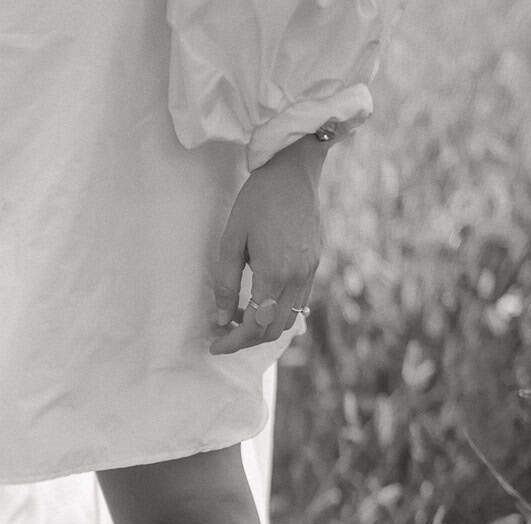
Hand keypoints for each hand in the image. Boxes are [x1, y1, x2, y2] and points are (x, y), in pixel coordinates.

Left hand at [209, 135, 327, 355]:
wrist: (293, 172)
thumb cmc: (256, 200)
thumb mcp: (231, 240)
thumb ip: (225, 282)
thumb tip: (221, 318)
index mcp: (274, 272)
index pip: (254, 325)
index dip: (233, 342)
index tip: (214, 345)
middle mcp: (297, 277)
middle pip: (273, 330)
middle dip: (246, 340)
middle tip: (223, 334)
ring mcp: (310, 272)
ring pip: (288, 319)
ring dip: (262, 326)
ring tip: (238, 316)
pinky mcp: (315, 264)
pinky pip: (298, 302)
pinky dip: (277, 311)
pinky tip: (259, 301)